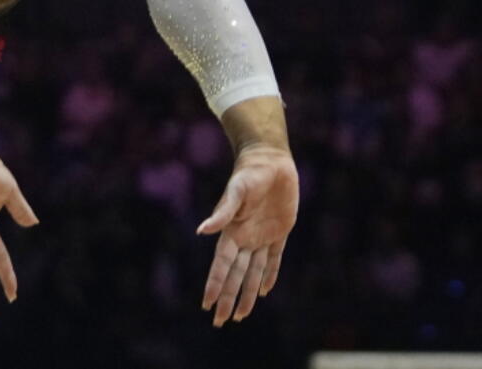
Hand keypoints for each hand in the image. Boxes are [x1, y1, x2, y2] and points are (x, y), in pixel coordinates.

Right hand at [197, 143, 298, 325]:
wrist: (270, 160)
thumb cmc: (250, 173)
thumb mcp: (236, 191)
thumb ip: (222, 212)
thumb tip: (202, 231)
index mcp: (232, 231)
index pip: (222, 265)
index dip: (215, 285)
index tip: (207, 304)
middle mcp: (244, 238)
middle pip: (235, 275)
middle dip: (228, 298)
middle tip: (219, 321)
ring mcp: (262, 236)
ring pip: (253, 273)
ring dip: (247, 294)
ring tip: (240, 316)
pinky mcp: (280, 232)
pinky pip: (273, 260)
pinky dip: (268, 276)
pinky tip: (264, 291)